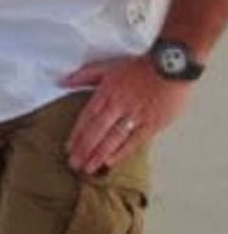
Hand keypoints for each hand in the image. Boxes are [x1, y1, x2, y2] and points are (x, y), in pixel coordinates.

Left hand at [63, 55, 190, 173]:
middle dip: (84, 149)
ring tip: (88, 168)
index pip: (86, 117)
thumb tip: (63, 81)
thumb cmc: (139, 66)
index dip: (76, 134)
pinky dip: (121, 152)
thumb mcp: (107, 66)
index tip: (68, 148)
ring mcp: (135, 115)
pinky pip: (134, 141)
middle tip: (74, 164)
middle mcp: (118, 105)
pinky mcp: (153, 123)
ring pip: (113, 138)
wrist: (170, 65)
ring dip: (99, 154)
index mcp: (106, 93)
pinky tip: (110, 162)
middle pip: (96, 131)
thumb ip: (84, 75)